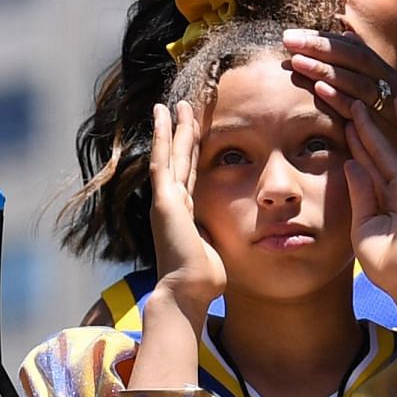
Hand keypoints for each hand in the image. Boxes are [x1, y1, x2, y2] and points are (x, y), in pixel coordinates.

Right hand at [147, 102, 224, 311]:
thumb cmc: (205, 278)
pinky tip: (163, 118)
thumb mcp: (216, 247)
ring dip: (170, 128)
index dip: (190, 150)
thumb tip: (234, 232)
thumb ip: (218, 233)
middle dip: (180, 132)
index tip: (193, 130)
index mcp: (185, 212)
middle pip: (177, 158)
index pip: (189, 172)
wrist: (188, 292)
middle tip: (181, 106)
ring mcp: (166, 200)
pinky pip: (163, 162)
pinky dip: (162, 138)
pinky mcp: (165, 201)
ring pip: (169, 155)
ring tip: (170, 104)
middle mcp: (172, 202)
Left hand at [283, 28, 396, 146]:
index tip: (292, 35)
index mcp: (385, 73)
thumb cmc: (391, 133)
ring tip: (296, 61)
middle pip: (354, 56)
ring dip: (325, 69)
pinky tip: (319, 89)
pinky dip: (340, 98)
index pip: (351, 47)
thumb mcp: (376, 96)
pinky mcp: (390, 127)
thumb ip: (360, 69)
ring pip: (357, 79)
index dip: (322, 38)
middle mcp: (391, 82)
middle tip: (288, 40)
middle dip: (320, 46)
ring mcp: (392, 103)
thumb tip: (347, 35)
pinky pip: (361, 109)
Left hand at [344, 93, 396, 302]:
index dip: (353, 143)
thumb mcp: (362, 227)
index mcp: (381, 198)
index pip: (364, 162)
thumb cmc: (385, 263)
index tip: (339, 120)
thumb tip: (351, 163)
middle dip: (367, 125)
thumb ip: (360, 194)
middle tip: (354, 102)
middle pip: (382, 148)